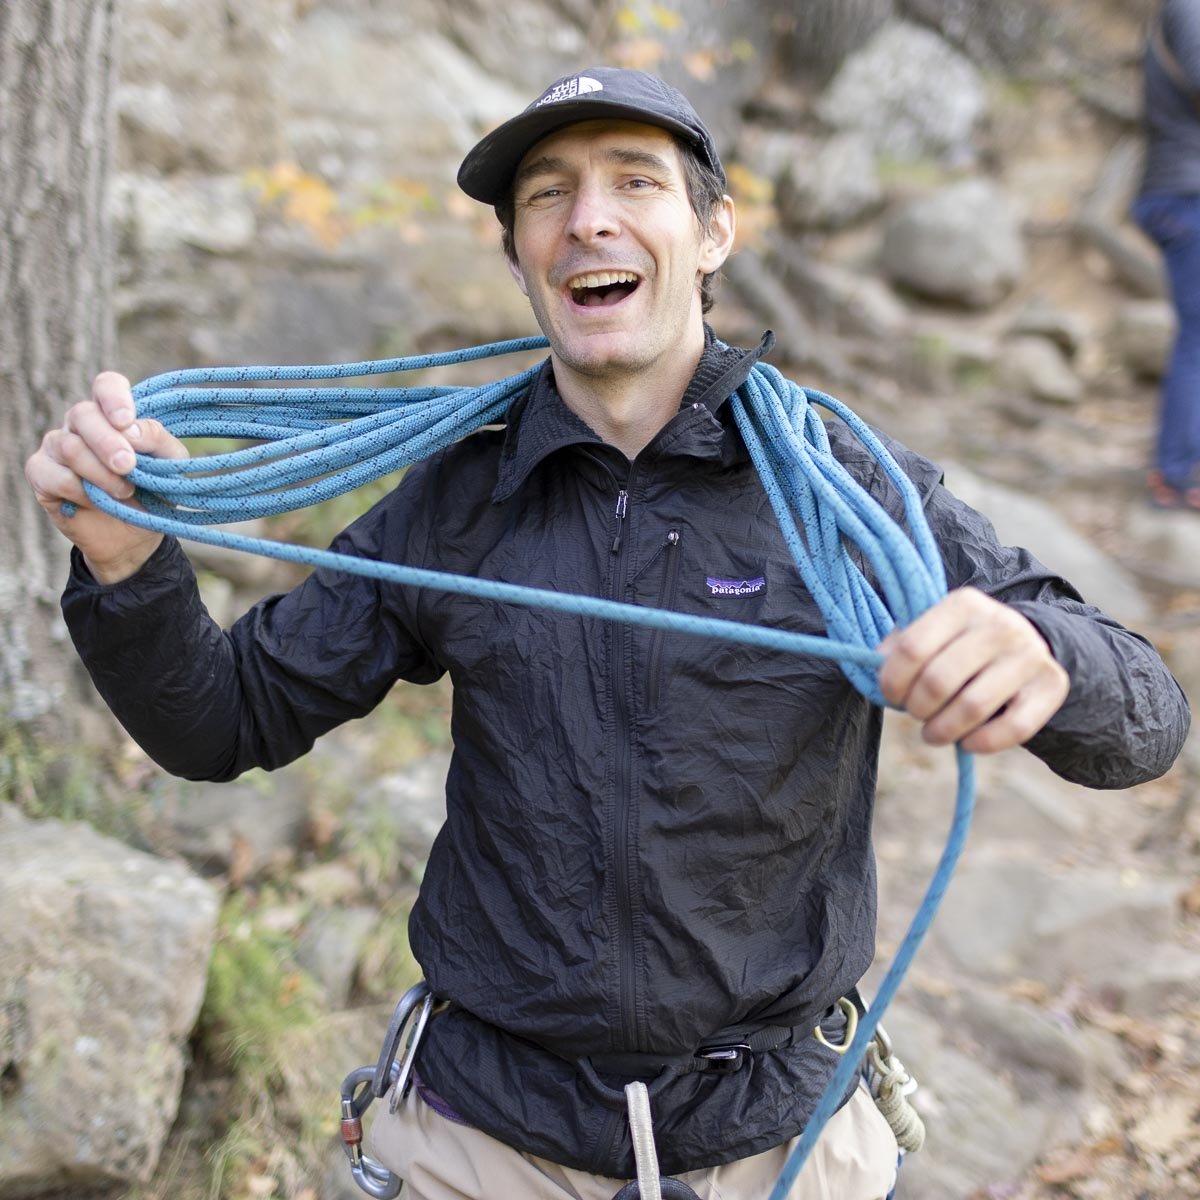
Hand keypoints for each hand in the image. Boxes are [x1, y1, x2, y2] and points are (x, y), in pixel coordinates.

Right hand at [25, 371, 188, 583]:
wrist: (134, 537)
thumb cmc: (153, 493)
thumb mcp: (171, 467)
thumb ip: (158, 442)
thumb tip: (131, 428)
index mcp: (114, 415)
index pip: (106, 385)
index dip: (113, 397)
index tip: (125, 421)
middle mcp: (82, 424)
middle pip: (83, 414)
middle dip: (108, 442)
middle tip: (128, 467)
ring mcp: (57, 446)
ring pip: (70, 446)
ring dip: (101, 473)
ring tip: (124, 492)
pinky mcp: (41, 473)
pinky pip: (54, 475)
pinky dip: (80, 491)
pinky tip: (95, 502)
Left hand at [877, 587, 1069, 753]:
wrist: (1026, 645)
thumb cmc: (960, 644)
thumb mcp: (930, 632)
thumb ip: (898, 647)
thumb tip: (875, 667)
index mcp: (962, 604)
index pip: (912, 649)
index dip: (892, 682)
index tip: (891, 695)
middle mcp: (1000, 624)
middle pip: (938, 682)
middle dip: (916, 709)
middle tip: (915, 714)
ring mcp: (1030, 654)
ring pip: (972, 707)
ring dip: (942, 731)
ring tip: (933, 733)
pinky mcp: (1052, 685)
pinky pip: (1012, 728)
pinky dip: (981, 744)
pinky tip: (967, 742)